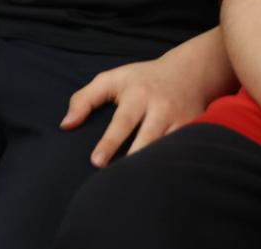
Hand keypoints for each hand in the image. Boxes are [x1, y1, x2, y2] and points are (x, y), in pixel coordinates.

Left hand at [61, 46, 224, 167]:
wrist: (190, 72)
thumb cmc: (142, 79)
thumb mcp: (111, 79)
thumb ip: (84, 99)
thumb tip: (66, 125)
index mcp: (138, 95)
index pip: (122, 121)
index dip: (109, 142)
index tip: (96, 162)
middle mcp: (161, 108)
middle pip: (147, 138)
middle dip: (133, 159)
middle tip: (114, 179)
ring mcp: (180, 121)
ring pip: (166, 148)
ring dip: (152, 167)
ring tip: (136, 188)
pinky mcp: (194, 131)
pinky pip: (183, 152)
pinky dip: (171, 166)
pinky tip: (159, 183)